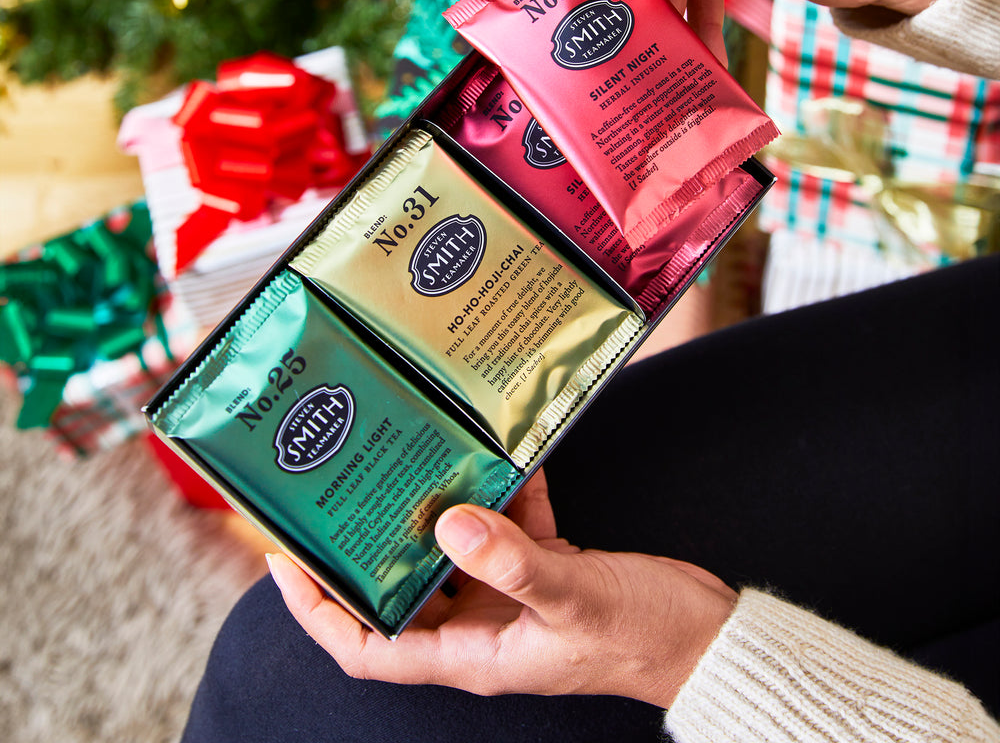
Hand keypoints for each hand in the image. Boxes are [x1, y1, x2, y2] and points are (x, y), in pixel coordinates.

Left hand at [267, 470, 736, 708]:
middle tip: (342, 492)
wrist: (705, 633)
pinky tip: (498, 449)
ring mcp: (510, 593)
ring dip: (433, 509)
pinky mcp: (543, 564)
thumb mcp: (573, 599)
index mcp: (471, 652)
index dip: (319, 611)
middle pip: (400, 589)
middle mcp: (480, 624)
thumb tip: (448, 523)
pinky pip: (507, 522)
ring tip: (410, 456)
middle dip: (368, 547)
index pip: (369, 645)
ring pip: (450, 549)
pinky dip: (500, 490)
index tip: (288, 560)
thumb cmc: (642, 636)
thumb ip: (512, 564)